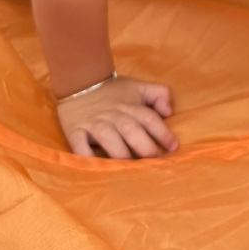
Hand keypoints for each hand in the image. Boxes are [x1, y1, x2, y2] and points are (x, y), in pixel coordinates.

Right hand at [56, 74, 178, 158]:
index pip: (149, 118)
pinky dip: (86, 156)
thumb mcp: (139, 87)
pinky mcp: (75, 130)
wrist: (79, 82)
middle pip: (131, 129)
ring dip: (120, 153)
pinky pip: (79, 144)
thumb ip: (159, 94)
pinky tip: (96, 167)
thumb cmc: (113, 92)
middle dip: (144, 146)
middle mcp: (113, 114)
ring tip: (130, 168)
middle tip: (155, 161)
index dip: (162, 132)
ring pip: (108, 137)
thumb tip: (169, 112)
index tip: (173, 147)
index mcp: (130, 105)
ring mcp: (93, 123)